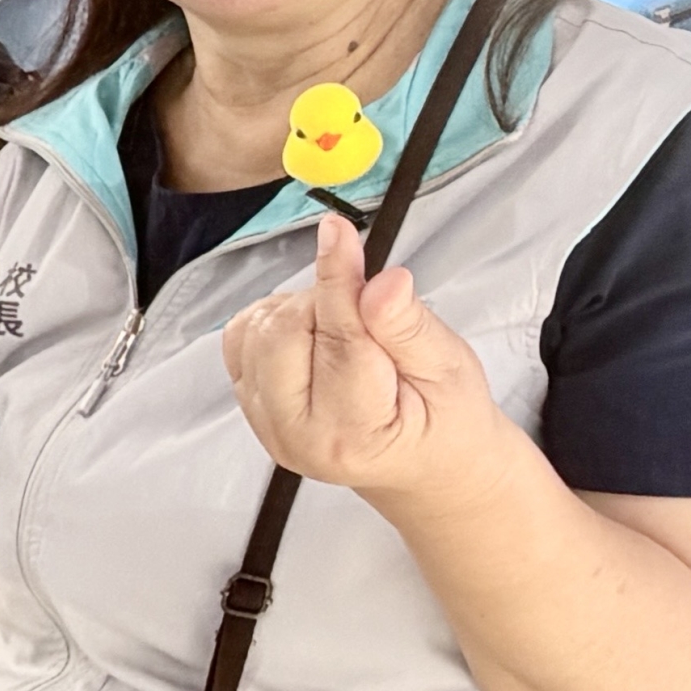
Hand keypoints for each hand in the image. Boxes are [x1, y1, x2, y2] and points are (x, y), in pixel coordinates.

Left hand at [221, 213, 508, 504]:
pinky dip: (274, 319)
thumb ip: (408, 326)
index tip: (338, 229)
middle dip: (325, 298)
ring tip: (347, 328)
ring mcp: (266, 422)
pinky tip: (313, 333)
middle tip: (366, 304)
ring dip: (300, 308)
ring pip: (257, 330)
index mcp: (354, 432)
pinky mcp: (251, 403)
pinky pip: (240, 338)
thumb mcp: (449, 369)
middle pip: (283, 332)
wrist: (423, 462)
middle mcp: (296, 434)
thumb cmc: (443, 417)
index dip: (338, 278)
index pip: (339, 339)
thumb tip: (382, 282)